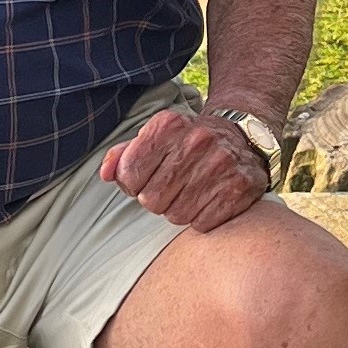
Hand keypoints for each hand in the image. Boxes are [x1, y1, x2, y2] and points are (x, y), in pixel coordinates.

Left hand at [101, 104, 273, 234]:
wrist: (243, 137)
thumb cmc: (187, 143)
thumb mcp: (155, 138)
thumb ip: (123, 156)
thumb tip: (104, 174)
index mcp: (168, 124)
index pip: (129, 173)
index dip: (133, 183)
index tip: (148, 176)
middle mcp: (196, 140)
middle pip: (151, 199)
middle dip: (157, 199)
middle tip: (173, 187)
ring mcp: (221, 164)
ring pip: (176, 215)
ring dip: (179, 210)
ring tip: (192, 192)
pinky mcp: (240, 187)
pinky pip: (203, 223)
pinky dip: (203, 218)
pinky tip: (210, 199)